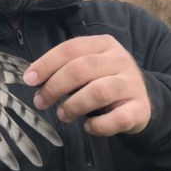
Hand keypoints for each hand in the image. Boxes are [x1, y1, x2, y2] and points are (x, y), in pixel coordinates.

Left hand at [23, 35, 150, 136]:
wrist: (141, 100)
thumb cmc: (103, 81)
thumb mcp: (86, 68)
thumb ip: (63, 68)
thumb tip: (32, 78)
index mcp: (103, 44)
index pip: (70, 48)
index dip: (46, 64)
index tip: (29, 80)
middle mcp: (119, 60)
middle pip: (81, 68)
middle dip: (55, 86)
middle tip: (41, 102)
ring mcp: (132, 84)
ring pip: (98, 92)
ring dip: (73, 106)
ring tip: (62, 115)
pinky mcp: (140, 109)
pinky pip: (117, 119)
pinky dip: (99, 125)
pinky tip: (88, 127)